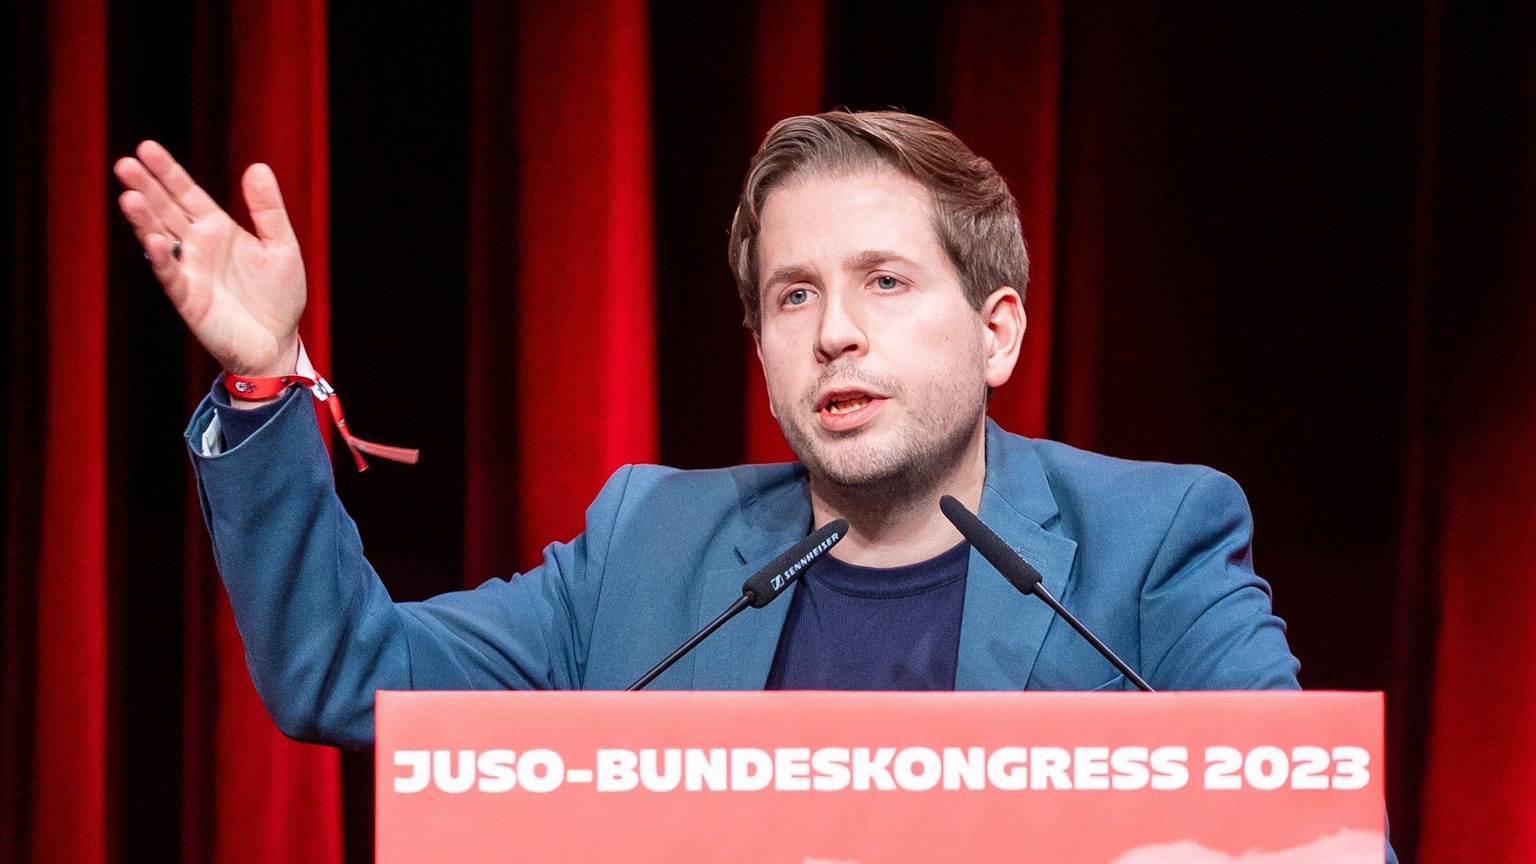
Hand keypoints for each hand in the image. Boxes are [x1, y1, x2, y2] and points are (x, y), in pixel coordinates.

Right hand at [114, 141, 305, 377]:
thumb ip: (268, 210)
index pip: (186, 193)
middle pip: (165, 210)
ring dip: (143, 219)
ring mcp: (189, 271)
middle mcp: (198, 245)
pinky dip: (162, 258)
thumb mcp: (282, 246)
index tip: (147, 147)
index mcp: (218, 228)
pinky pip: (171, 276)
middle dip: (146, 187)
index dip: (168, 172)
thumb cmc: (279, 296)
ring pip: (159, 238)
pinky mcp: (188, 299)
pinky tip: (154, 240)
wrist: (278, 343)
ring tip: (128, 195)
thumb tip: (257, 167)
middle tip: (125, 163)